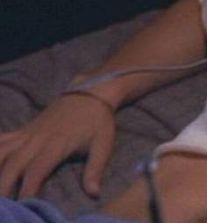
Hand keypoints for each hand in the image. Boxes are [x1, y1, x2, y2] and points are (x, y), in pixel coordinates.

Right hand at [0, 92, 116, 198]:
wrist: (91, 94)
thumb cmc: (98, 122)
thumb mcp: (103, 145)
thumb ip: (95, 170)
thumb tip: (94, 193)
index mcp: (57, 144)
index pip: (38, 169)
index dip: (29, 186)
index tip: (23, 203)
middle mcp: (37, 139)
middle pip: (14, 163)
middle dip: (4, 184)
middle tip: (2, 203)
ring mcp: (27, 134)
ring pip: (2, 151)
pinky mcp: (23, 130)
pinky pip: (2, 139)